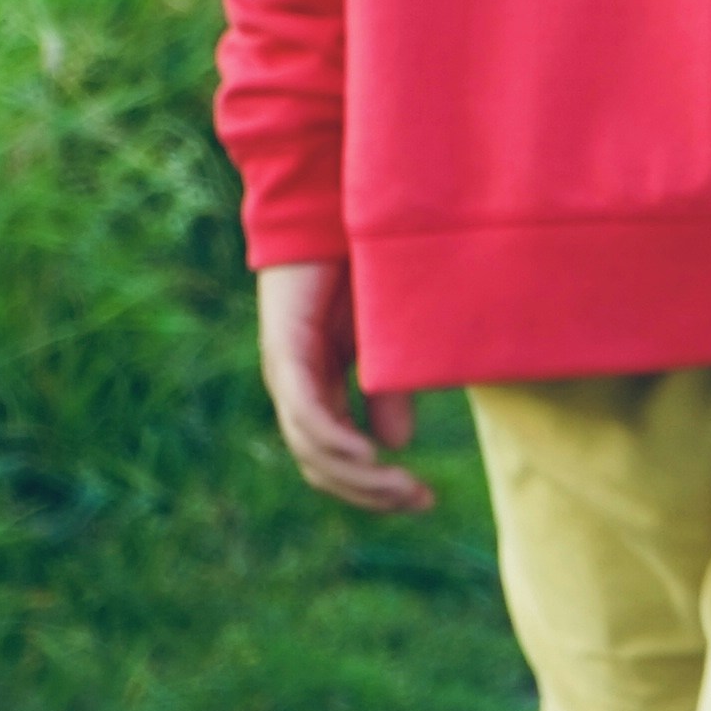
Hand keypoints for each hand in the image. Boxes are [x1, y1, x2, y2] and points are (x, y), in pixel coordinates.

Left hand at [256, 258, 432, 512]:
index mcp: (317, 388)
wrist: (329, 210)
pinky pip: (308, 414)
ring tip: (400, 485)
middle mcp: (295, 389)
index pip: (335, 459)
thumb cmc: (356, 270)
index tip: (423, 499)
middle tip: (418, 500)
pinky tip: (368, 456)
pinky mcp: (287, 352)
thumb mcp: (383, 342)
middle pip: (322, 465)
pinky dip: (335, 441)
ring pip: (313, 449)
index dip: (375, 487)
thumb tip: (394, 444)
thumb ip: (386, 389)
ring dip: (357, 476)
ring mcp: (287, 373)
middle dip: (370, 492)